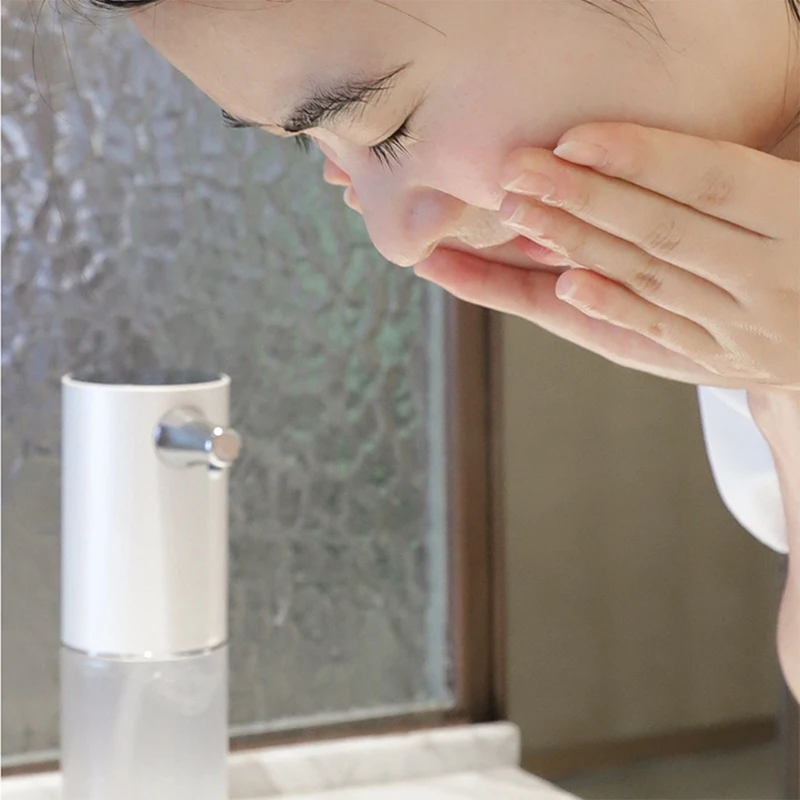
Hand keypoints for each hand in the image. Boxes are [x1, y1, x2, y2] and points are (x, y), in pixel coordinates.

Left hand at [413, 123, 799, 389]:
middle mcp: (776, 275)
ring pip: (651, 280)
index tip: (571, 139)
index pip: (712, 180)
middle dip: (583, 199)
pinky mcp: (722, 358)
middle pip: (664, 231)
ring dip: (577, 245)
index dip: (641, 157)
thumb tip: (632, 151)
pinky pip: (659, 333)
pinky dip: (611, 307)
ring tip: (518, 215)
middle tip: (517, 173)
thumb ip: (736, 180)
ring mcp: (747, 325)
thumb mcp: (794, 194)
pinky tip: (564, 284)